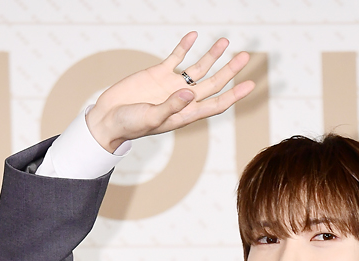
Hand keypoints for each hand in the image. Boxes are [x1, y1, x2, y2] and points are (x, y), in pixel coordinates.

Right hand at [86, 32, 254, 151]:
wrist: (109, 117)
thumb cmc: (130, 125)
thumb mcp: (150, 117)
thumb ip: (170, 107)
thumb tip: (189, 93)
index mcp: (186, 114)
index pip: (216, 103)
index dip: (234, 94)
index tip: (249, 84)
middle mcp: (183, 99)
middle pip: (213, 83)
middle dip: (229, 70)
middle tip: (245, 56)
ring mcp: (172, 85)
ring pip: (198, 68)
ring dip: (211, 55)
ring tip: (224, 41)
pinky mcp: (158, 73)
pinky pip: (176, 58)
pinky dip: (184, 47)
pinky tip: (193, 36)